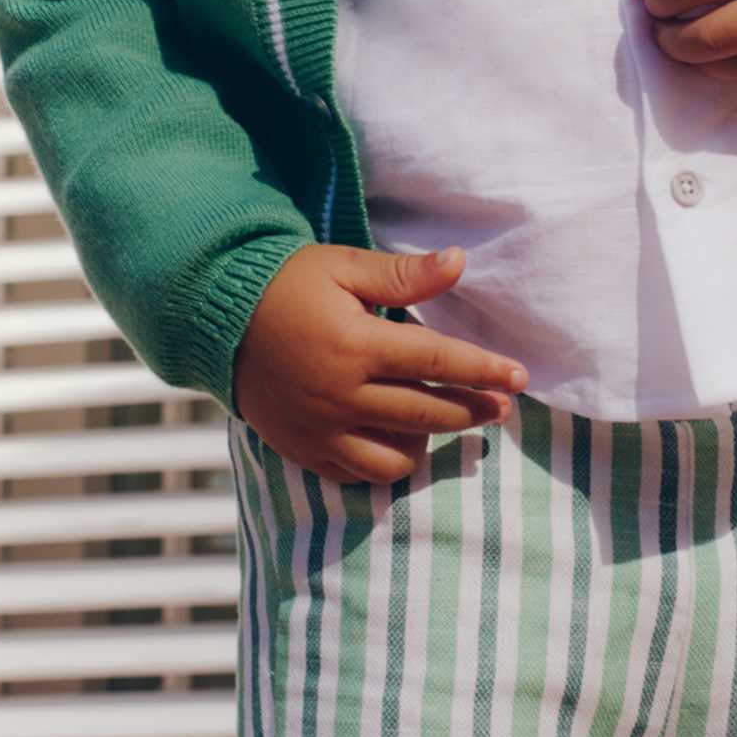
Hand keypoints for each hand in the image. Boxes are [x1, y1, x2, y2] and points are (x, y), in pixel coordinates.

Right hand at [230, 242, 528, 486]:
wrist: (217, 320)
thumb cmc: (287, 285)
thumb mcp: (342, 268)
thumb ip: (403, 275)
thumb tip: (459, 262)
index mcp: (356, 345)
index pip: (437, 362)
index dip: (484, 370)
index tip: (519, 377)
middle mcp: (341, 394)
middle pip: (427, 413)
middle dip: (473, 410)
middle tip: (503, 407)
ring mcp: (321, 429)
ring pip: (396, 456)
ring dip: (430, 441)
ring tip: (445, 421)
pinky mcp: (303, 449)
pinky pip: (357, 474)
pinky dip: (386, 463)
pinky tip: (402, 441)